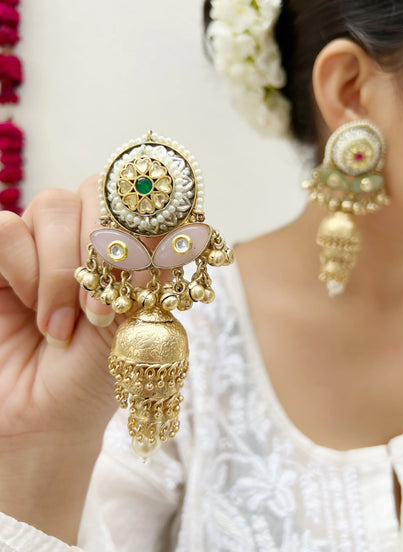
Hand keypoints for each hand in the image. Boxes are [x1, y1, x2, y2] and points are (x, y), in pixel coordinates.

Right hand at [0, 176, 120, 540]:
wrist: (43, 422)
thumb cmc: (94, 376)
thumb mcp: (135, 323)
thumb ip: (149, 271)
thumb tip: (174, 222)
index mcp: (124, 247)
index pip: (138, 199)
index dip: (145, 225)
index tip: (147, 278)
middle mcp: (83, 238)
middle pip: (95, 190)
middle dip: (102, 249)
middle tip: (101, 310)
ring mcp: (40, 245)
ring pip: (53, 206)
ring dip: (61, 271)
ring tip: (61, 326)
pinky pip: (6, 228)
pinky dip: (23, 268)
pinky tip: (33, 313)